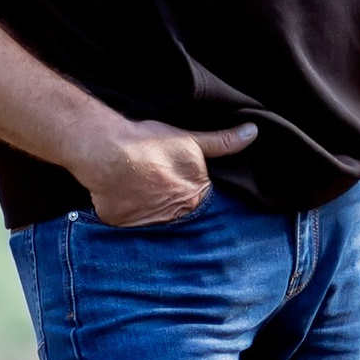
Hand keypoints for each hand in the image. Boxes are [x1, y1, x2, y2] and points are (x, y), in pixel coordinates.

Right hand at [79, 117, 257, 227]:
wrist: (107, 151)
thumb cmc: (148, 144)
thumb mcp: (191, 140)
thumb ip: (223, 142)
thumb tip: (252, 132)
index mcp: (194, 199)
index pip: (200, 203)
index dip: (190, 192)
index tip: (178, 182)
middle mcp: (173, 218)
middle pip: (177, 216)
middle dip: (172, 205)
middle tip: (158, 186)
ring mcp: (146, 225)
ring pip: (153, 223)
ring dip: (150, 212)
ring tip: (140, 192)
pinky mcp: (121, 227)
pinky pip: (127, 226)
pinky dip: (126, 215)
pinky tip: (123, 199)